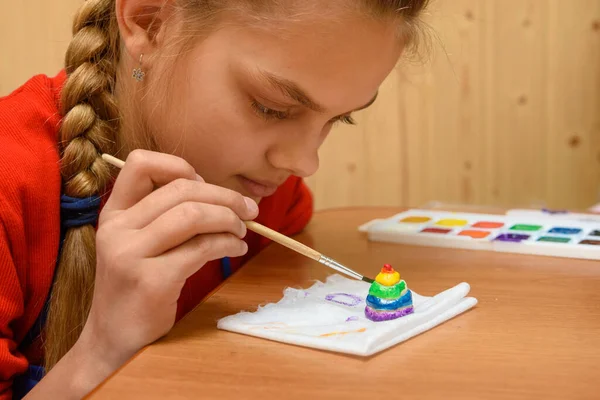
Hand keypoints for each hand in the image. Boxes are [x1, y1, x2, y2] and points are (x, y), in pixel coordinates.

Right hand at [78, 149, 258, 368]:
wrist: (113, 339)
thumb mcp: (140, 243)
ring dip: (228, 219)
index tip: (205, 187)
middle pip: (181, 189)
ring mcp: (130, 254)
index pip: (140, 163)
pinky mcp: (151, 280)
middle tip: (248, 210)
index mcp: (114, 213)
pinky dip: (227, 243)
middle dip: (224, 196)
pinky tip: (235, 249)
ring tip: (241, 231)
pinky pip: (201, 248)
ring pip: (192, 215)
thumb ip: (165, 215)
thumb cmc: (137, 287)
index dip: (180, 166)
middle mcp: (116, 228)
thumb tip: (219, 194)